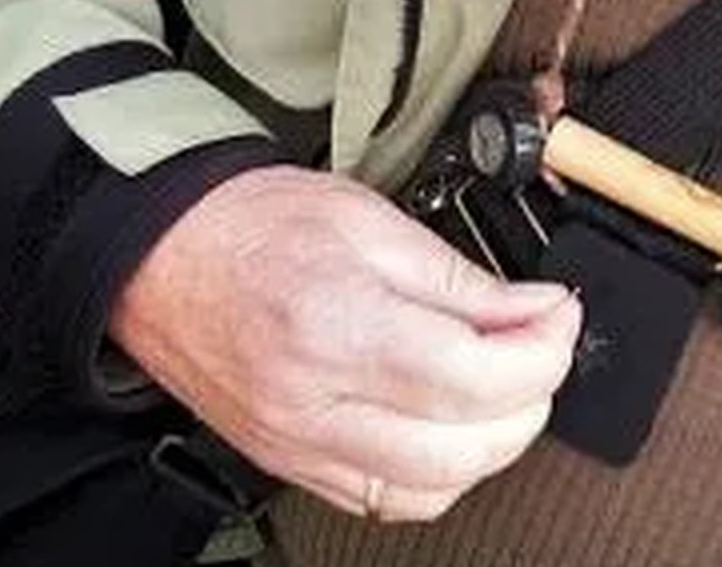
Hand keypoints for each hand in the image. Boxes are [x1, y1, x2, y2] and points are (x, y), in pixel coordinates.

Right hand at [110, 165, 580, 521]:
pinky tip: (452, 422)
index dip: (541, 352)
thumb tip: (536, 311)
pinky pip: (388, 501)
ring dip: (492, 444)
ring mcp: (299, 445)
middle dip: (530, 400)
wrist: (162, 254)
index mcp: (336, 326)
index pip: (472, 377)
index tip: (559, 315)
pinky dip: (441, 471)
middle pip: (463, 447)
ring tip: (503, 382)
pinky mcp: (292, 464)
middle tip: (541, 345)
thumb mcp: (370, 218)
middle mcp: (314, 403)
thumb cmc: (252, 224)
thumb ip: (461, 278)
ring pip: (433, 489)